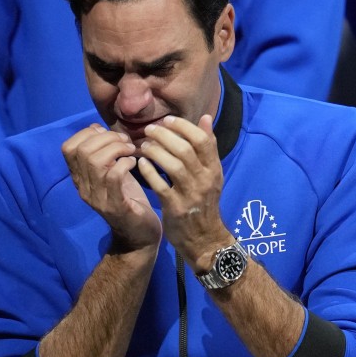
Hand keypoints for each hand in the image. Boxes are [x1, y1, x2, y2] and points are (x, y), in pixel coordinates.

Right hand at [62, 124, 161, 250]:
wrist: (138, 238)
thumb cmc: (129, 201)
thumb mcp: (112, 173)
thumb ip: (103, 153)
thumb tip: (96, 128)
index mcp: (80, 178)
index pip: (68, 148)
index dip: (88, 134)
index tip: (109, 136)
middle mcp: (84, 188)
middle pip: (82, 151)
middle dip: (107, 138)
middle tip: (125, 143)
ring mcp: (97, 198)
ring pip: (96, 161)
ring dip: (117, 149)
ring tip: (130, 151)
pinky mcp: (115, 206)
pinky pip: (113, 176)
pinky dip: (125, 163)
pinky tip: (134, 164)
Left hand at [136, 115, 231, 269]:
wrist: (204, 239)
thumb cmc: (204, 202)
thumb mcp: (211, 174)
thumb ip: (207, 147)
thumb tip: (205, 117)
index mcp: (214, 169)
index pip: (202, 140)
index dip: (183, 126)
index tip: (167, 120)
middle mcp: (205, 180)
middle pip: (185, 150)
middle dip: (164, 136)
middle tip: (149, 130)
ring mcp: (191, 195)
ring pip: (173, 166)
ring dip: (156, 152)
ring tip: (144, 146)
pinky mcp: (176, 209)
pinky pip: (161, 186)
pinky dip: (150, 172)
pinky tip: (141, 164)